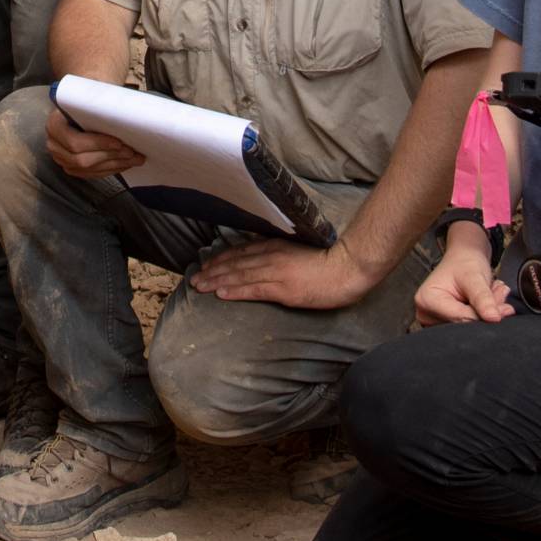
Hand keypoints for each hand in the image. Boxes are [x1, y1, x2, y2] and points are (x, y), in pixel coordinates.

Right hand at [45, 103, 143, 179]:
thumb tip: (121, 111)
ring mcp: (62, 159)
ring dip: (114, 165)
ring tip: (135, 159)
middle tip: (132, 152)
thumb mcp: (90, 93)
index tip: (119, 142)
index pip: (74, 142)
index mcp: (54, 124)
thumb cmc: (87, 95)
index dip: (97, 144)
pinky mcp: (72, 167)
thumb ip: (99, 102)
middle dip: (110, 157)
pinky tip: (125, 163)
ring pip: (89, 169)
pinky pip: (92, 174)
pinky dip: (110, 169)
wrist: (82, 100)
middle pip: (82, 160)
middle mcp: (54, 144)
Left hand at [191, 238, 379, 309]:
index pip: (242, 252)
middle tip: (194, 278)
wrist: (346, 269)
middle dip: (212, 271)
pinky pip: (253, 290)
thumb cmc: (328, 261)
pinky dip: (235, 291)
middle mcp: (271, 256)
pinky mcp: (282, 289)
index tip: (206, 264)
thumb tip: (263, 256)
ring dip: (216, 281)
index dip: (221, 259)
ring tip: (199, 286)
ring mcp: (275, 272)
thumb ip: (280, 252)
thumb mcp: (299, 250)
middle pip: (235, 263)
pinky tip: (220, 294)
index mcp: (275, 246)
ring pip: (239, 276)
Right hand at [412, 232, 513, 325]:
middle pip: (464, 325)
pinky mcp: (446, 324)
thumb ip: (483, 299)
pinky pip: (470, 326)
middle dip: (487, 312)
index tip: (502, 303)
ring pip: (470, 326)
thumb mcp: (475, 277)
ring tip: (494, 293)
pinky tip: (487, 301)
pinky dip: (484, 315)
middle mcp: (426, 314)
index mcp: (427, 300)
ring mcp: (435, 321)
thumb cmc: (464, 262)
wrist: (464, 257)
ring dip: (488, 312)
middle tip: (499, 293)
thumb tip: (494, 318)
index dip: (484, 314)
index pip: (460, 319)